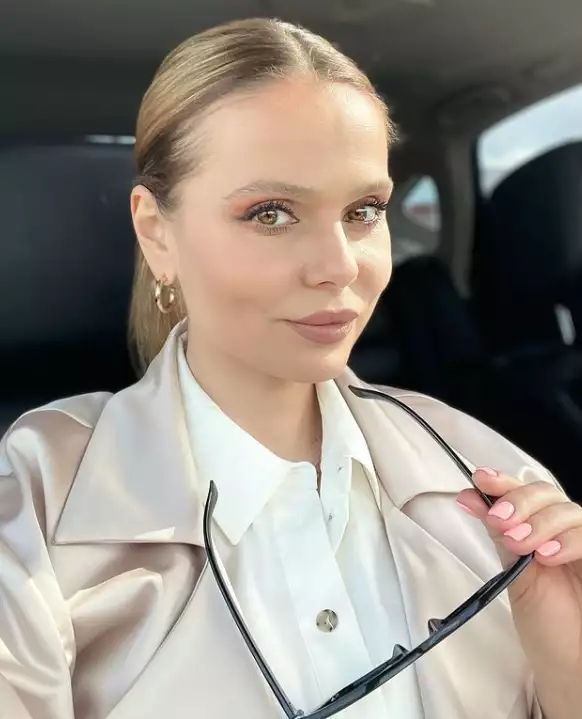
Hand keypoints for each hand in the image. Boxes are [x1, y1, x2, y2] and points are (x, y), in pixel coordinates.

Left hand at [457, 468, 581, 717]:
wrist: (572, 665)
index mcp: (540, 528)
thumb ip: (499, 534)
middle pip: (547, 493)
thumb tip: (469, 496)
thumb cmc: (547, 624)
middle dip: (519, 501)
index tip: (480, 479)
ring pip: (568, 510)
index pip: (524, 492)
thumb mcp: (515, 573)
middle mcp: (564, 530)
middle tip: (499, 521)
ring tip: (520, 544)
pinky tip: (546, 556)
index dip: (502, 481)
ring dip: (539, 522)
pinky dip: (567, 540)